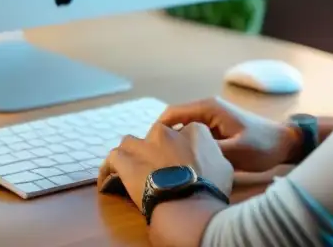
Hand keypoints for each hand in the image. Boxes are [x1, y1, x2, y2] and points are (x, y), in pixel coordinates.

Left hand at [97, 122, 233, 208]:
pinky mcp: (126, 160)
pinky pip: (112, 160)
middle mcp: (165, 132)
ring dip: (131, 155)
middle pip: (155, 136)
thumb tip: (209, 157)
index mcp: (192, 130)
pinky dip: (109, 169)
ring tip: (132, 170)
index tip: (179, 162)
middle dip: (154, 149)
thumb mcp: (224, 166)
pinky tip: (108, 180)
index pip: (183, 132)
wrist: (188, 203)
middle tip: (156, 170)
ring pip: (130, 143)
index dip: (180, 148)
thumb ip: (213, 155)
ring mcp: (144, 145)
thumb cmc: (209, 188)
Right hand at [158, 97, 299, 172]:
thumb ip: (208, 152)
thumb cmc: (262, 146)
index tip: (149, 150)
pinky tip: (185, 163)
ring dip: (175, 144)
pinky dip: (186, 147)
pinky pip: (193, 135)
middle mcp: (206, 109)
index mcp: (208, 108)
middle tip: (156, 161)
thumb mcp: (235, 152)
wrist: (284, 143)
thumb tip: (182, 156)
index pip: (171, 114)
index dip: (157, 130)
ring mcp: (210, 118)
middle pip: (174, 121)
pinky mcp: (215, 128)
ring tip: (166, 164)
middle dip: (163, 139)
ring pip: (183, 130)